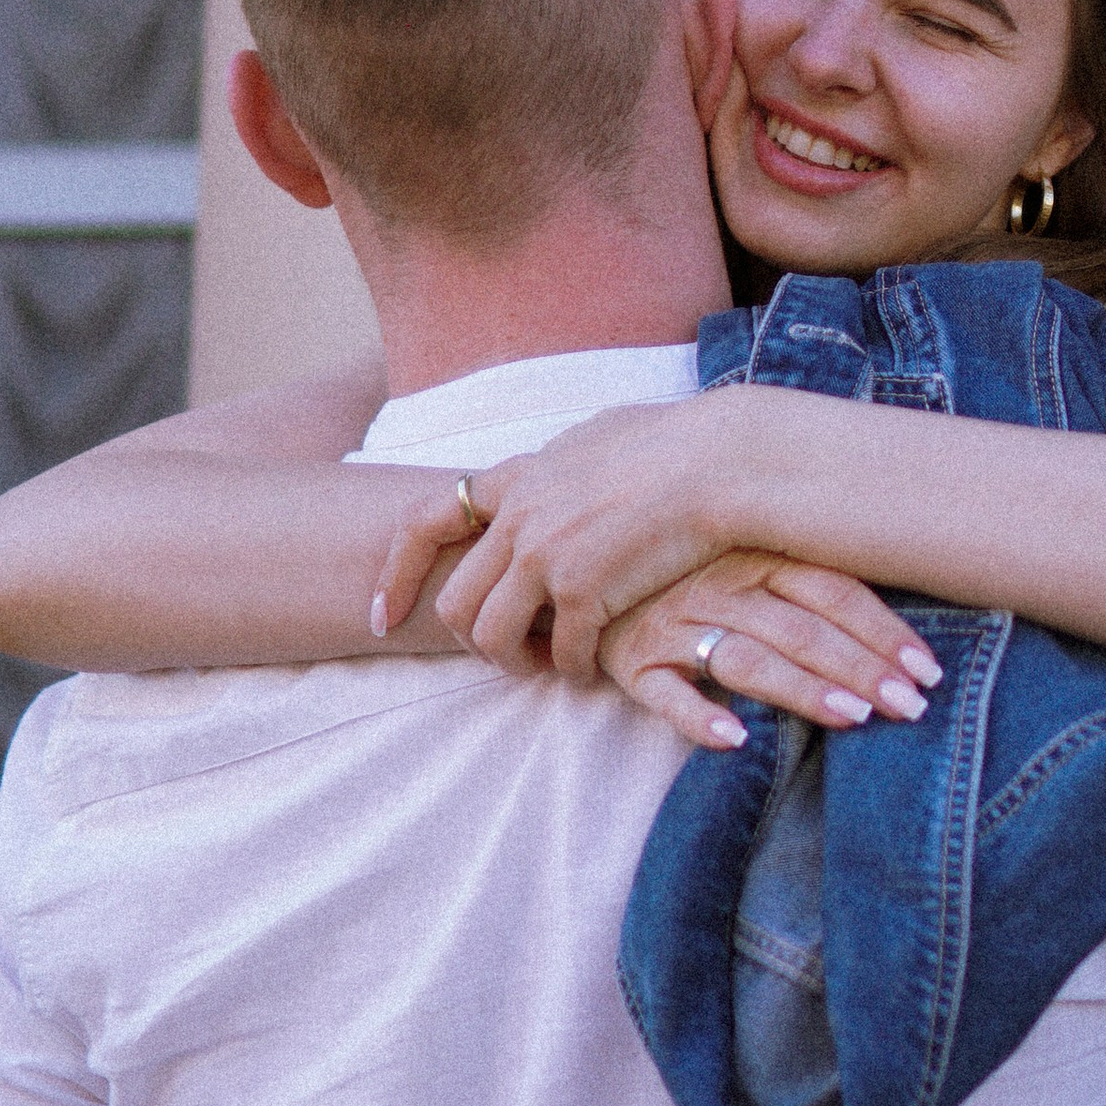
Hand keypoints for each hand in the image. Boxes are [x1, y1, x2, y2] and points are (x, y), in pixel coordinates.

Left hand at [374, 402, 737, 677]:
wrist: (720, 460)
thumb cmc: (676, 442)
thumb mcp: (596, 436)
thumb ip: (561, 463)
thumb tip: (557, 466)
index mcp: (517, 477)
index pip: (423, 523)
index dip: (396, 575)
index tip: (385, 615)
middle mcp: (519, 519)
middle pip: (455, 602)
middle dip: (470, 640)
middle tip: (503, 654)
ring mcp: (547, 557)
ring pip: (491, 637)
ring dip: (513, 663)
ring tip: (545, 666)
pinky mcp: (585, 592)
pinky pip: (561, 654)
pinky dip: (573, 669)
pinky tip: (591, 666)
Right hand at [599, 555, 943, 748]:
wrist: (584, 555)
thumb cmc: (685, 558)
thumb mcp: (745, 547)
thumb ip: (809, 574)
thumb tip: (889, 621)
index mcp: (757, 552)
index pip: (835, 591)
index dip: (883, 631)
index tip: (928, 670)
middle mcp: (721, 584)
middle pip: (804, 628)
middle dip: (863, 669)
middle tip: (913, 707)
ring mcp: (675, 621)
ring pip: (747, 657)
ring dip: (801, 689)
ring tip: (853, 718)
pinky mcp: (632, 659)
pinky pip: (665, 691)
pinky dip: (698, 715)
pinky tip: (733, 739)